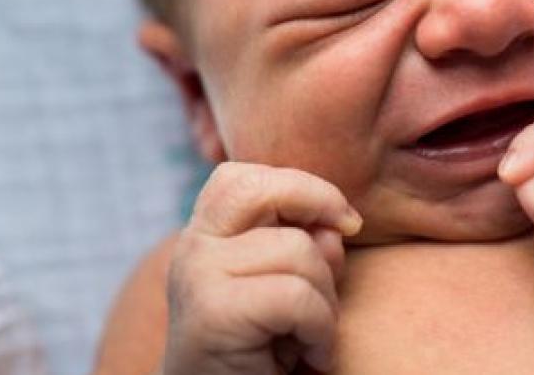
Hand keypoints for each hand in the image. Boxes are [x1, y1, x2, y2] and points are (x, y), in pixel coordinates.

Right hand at [162, 162, 361, 374]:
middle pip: (262, 188)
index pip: (245, 177)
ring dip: (326, 299)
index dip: (300, 185)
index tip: (341, 221)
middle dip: (318, 206)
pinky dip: (320, 329)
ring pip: (297, 250)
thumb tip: (335, 227)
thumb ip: (307, 251)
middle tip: (341, 252)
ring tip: (312, 335)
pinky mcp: (213, 312)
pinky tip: (311, 356)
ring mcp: (197, 275)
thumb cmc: (259, 356)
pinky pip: (296, 296)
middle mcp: (192, 247)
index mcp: (204, 237)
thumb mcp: (288, 292)